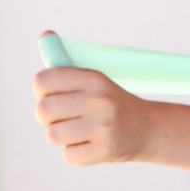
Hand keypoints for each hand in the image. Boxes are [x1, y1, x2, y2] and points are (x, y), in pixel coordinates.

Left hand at [34, 45, 153, 165]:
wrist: (147, 129)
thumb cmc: (109, 103)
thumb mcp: (93, 81)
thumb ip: (65, 64)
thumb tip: (45, 34)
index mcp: (94, 79)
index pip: (42, 81)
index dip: (42, 91)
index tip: (53, 95)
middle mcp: (100, 101)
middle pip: (43, 111)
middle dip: (48, 117)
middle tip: (64, 117)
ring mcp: (105, 127)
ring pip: (53, 135)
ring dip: (61, 136)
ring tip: (78, 131)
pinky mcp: (106, 150)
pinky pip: (69, 155)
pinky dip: (76, 153)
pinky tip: (90, 145)